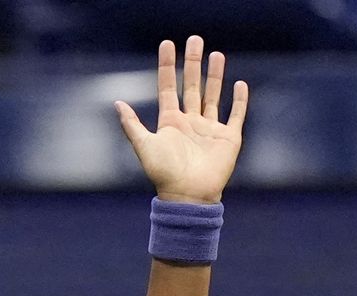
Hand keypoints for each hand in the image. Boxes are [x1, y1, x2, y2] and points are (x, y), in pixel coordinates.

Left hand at [115, 37, 246, 205]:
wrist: (188, 195)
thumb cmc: (164, 173)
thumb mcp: (144, 146)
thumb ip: (131, 124)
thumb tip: (117, 103)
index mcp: (170, 122)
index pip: (168, 87)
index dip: (167, 65)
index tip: (167, 44)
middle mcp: (190, 122)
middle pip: (191, 86)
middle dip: (193, 62)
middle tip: (195, 39)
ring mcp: (209, 130)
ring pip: (213, 96)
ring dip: (215, 76)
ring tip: (216, 55)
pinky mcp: (228, 139)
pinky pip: (235, 115)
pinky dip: (239, 101)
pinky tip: (240, 84)